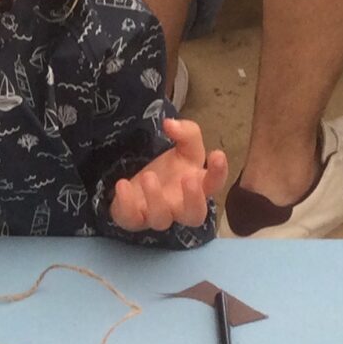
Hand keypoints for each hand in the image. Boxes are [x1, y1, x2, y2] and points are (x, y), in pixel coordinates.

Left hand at [108, 116, 225, 232]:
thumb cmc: (170, 169)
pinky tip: (123, 184)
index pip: (214, 185)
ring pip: (161, 220)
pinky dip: (126, 204)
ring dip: (156, 199)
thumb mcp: (184, 147)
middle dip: (193, 200)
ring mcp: (158, 216)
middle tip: (188, 178)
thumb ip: (186, 133)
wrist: (140, 183)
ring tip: (149, 176)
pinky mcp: (134, 220)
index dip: (219, 173)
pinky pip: (131, 220)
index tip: (216, 154)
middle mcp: (180, 207)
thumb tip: (170, 124)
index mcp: (198, 188)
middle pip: (194, 216)